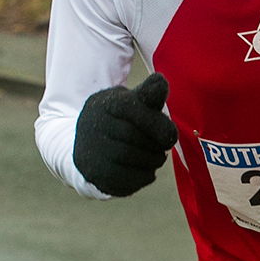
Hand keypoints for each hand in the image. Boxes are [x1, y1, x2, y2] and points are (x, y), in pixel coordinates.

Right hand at [73, 73, 177, 196]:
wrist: (88, 145)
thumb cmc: (119, 120)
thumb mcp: (131, 102)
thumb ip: (148, 95)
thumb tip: (160, 82)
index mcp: (105, 103)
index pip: (132, 109)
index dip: (157, 124)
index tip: (171, 136)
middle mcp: (93, 125)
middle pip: (134, 136)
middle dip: (156, 144)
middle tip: (164, 146)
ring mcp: (91, 150)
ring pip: (130, 157)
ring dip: (152, 160)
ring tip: (156, 157)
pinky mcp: (94, 174)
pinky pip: (126, 178)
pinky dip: (144, 175)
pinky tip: (146, 169)